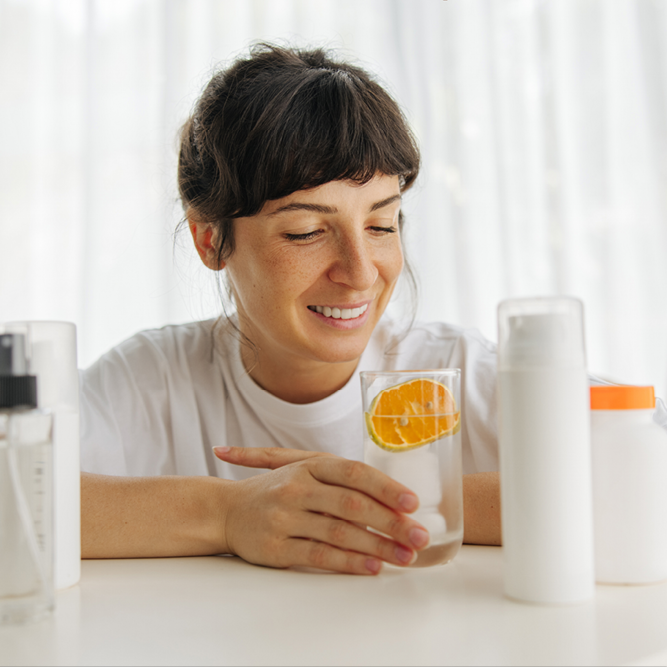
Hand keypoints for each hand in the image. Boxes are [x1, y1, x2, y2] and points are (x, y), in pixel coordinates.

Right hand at [213, 446, 429, 574]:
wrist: (228, 510)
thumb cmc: (278, 490)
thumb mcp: (306, 473)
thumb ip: (343, 482)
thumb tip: (392, 501)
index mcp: (309, 465)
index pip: (354, 473)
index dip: (386, 488)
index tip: (413, 503)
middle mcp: (296, 487)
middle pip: (352, 504)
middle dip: (391, 522)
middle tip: (419, 537)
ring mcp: (285, 517)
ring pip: (340, 532)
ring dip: (377, 546)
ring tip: (404, 556)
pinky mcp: (277, 547)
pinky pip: (320, 556)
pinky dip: (349, 562)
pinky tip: (371, 566)